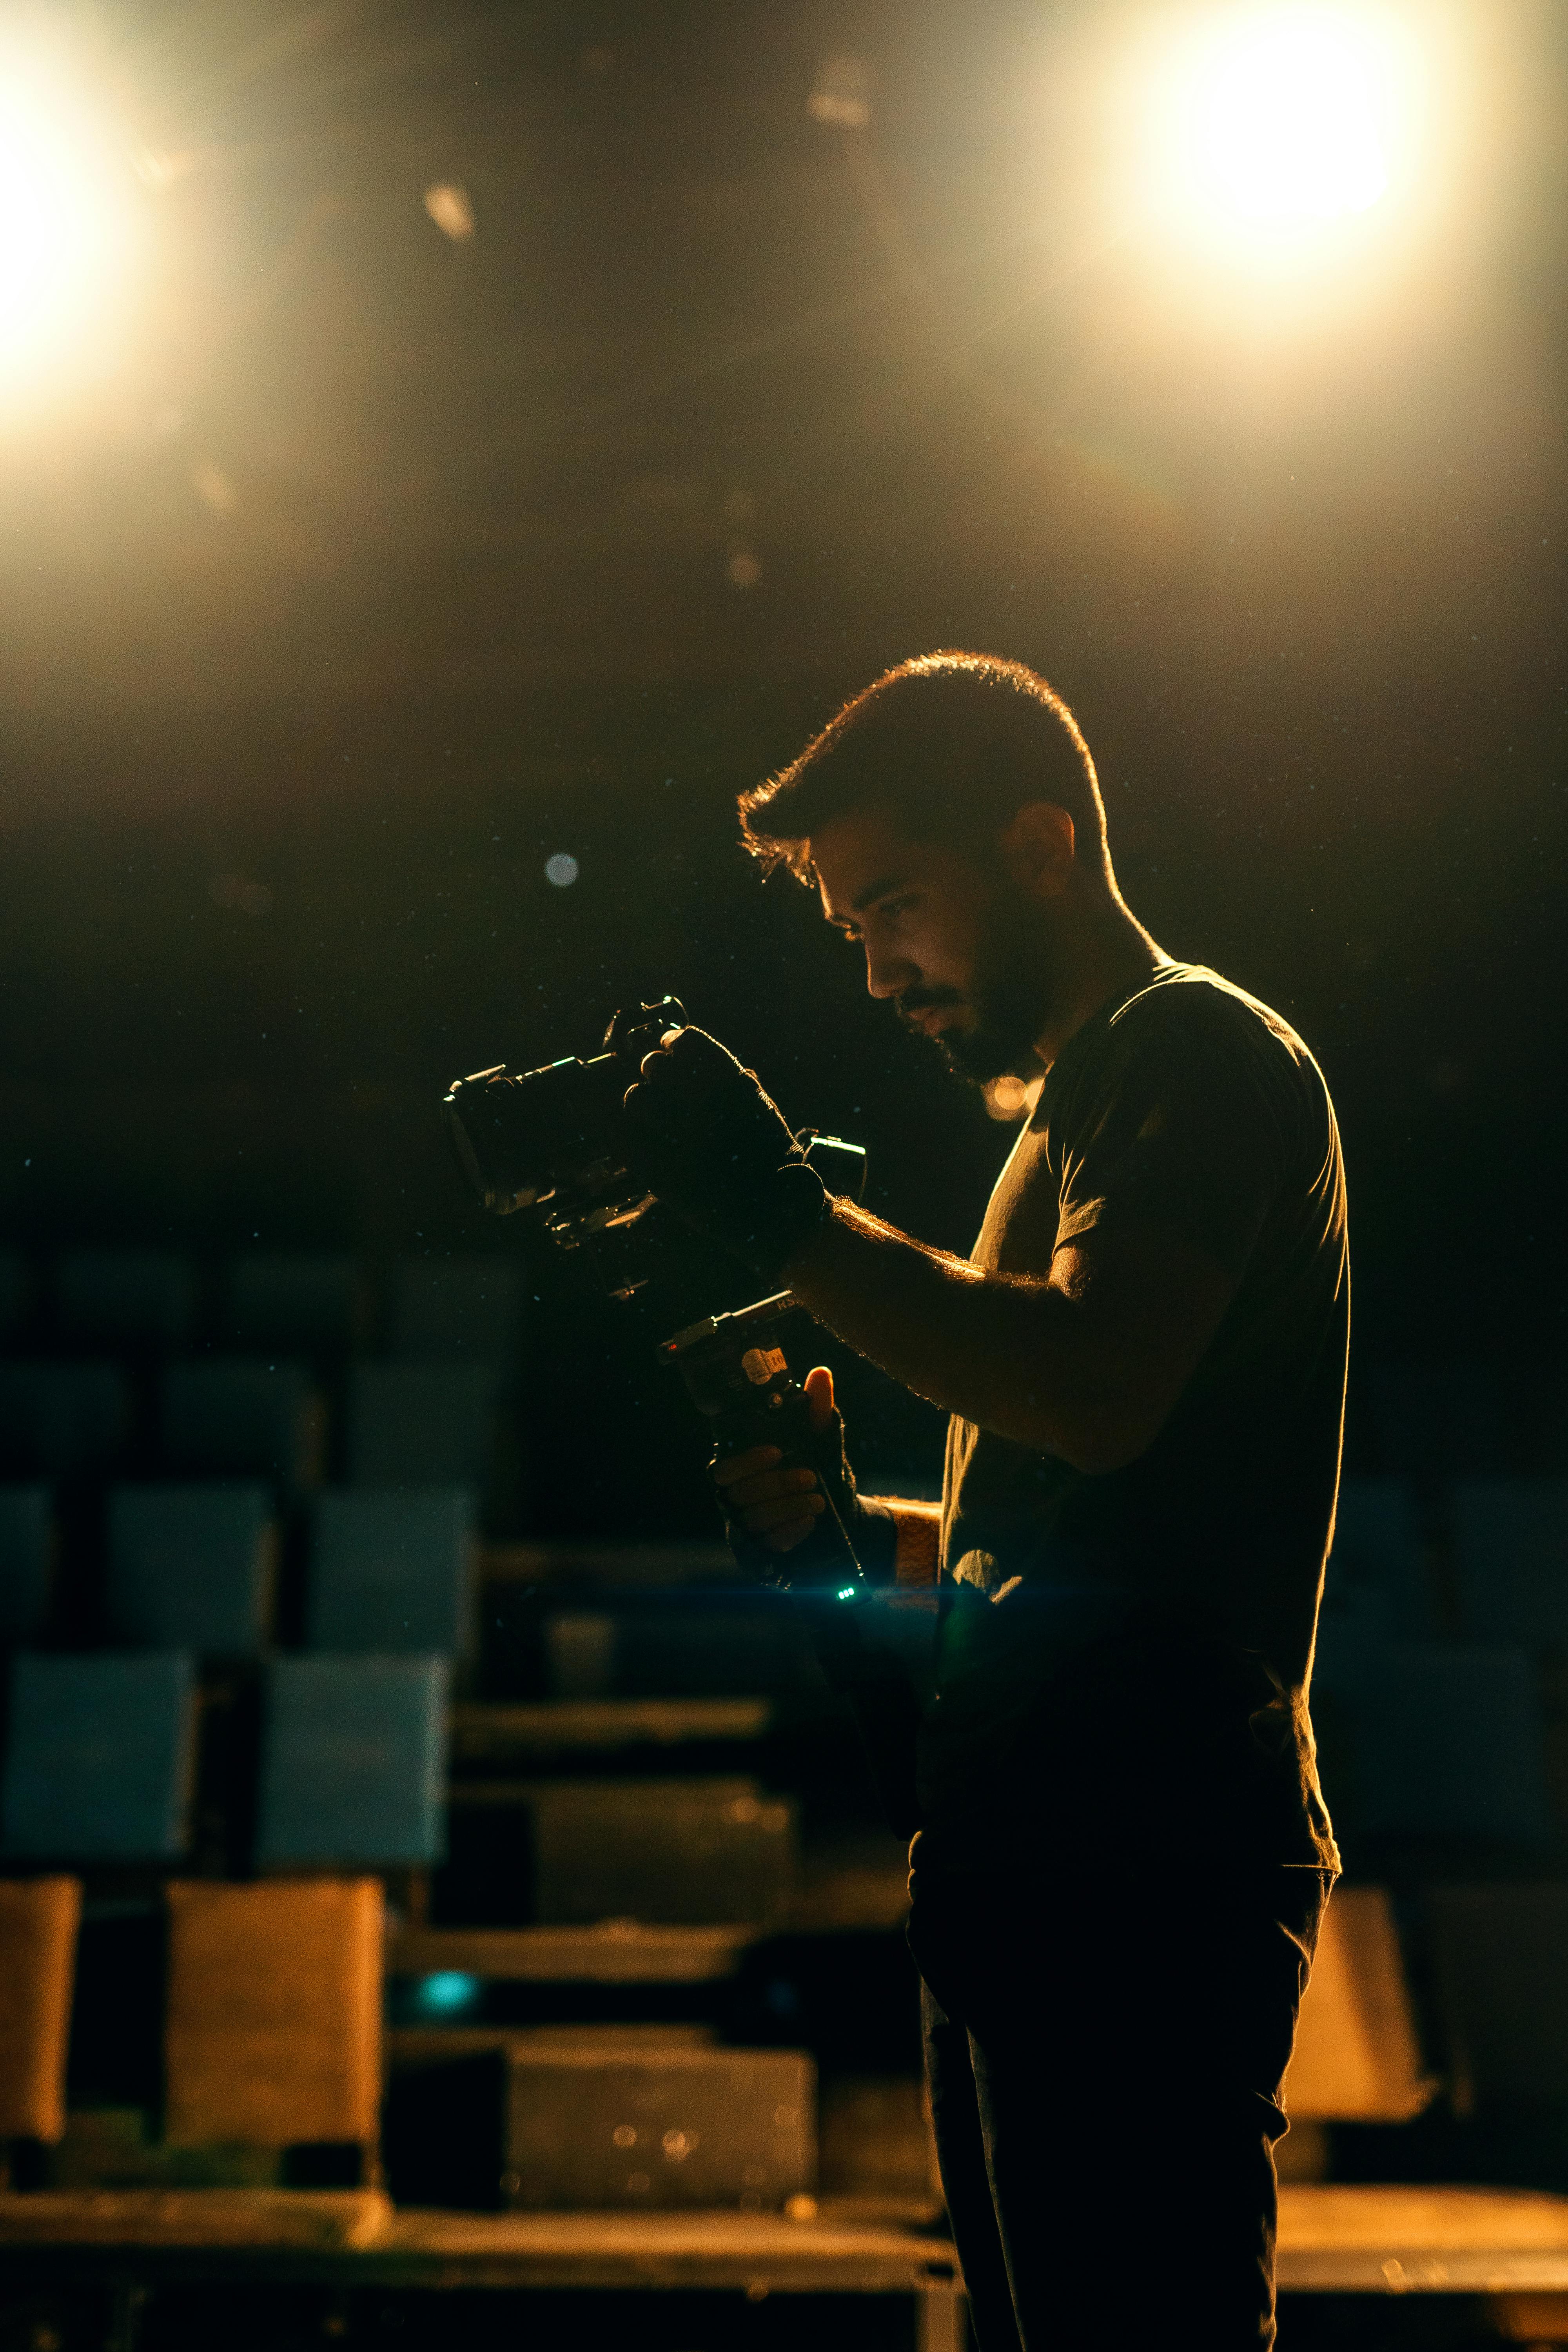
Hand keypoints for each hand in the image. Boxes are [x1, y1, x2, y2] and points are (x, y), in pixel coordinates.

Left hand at [620, 1024, 828, 1281]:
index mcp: (737, 1087)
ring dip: (640, 1103)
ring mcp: (686, 1144)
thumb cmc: (769, 1157)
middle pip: (654, 1065)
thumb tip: (680, 1048)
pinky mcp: (667, 1177)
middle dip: (654, 1073)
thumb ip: (727, 1079)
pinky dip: (628, 1136)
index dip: (673, 1043)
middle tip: (660, 1086)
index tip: (671, 1049)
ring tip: (651, 1116)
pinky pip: (626, 1141)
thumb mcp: (760, 1107)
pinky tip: (640, 1140)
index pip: (687, 1042)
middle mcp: (710, 1110)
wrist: (779, 1214)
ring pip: (635, 1098)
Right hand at [714, 1364, 838, 1555]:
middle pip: (737, 1494)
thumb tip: (820, 1374)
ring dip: (787, 1508)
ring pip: (753, 1520)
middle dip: (776, 1485)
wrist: (839, 1514)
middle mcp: (735, 1499)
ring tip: (817, 1501)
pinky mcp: (759, 1553)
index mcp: (740, 1469)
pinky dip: (788, 1532)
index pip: (722, 1468)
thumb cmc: (821, 1470)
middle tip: (810, 1477)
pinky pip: (765, 1546)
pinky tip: (808, 1522)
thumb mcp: (822, 1441)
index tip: (776, 1452)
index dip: (745, 1461)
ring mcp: (744, 1528)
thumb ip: (817, 1411)